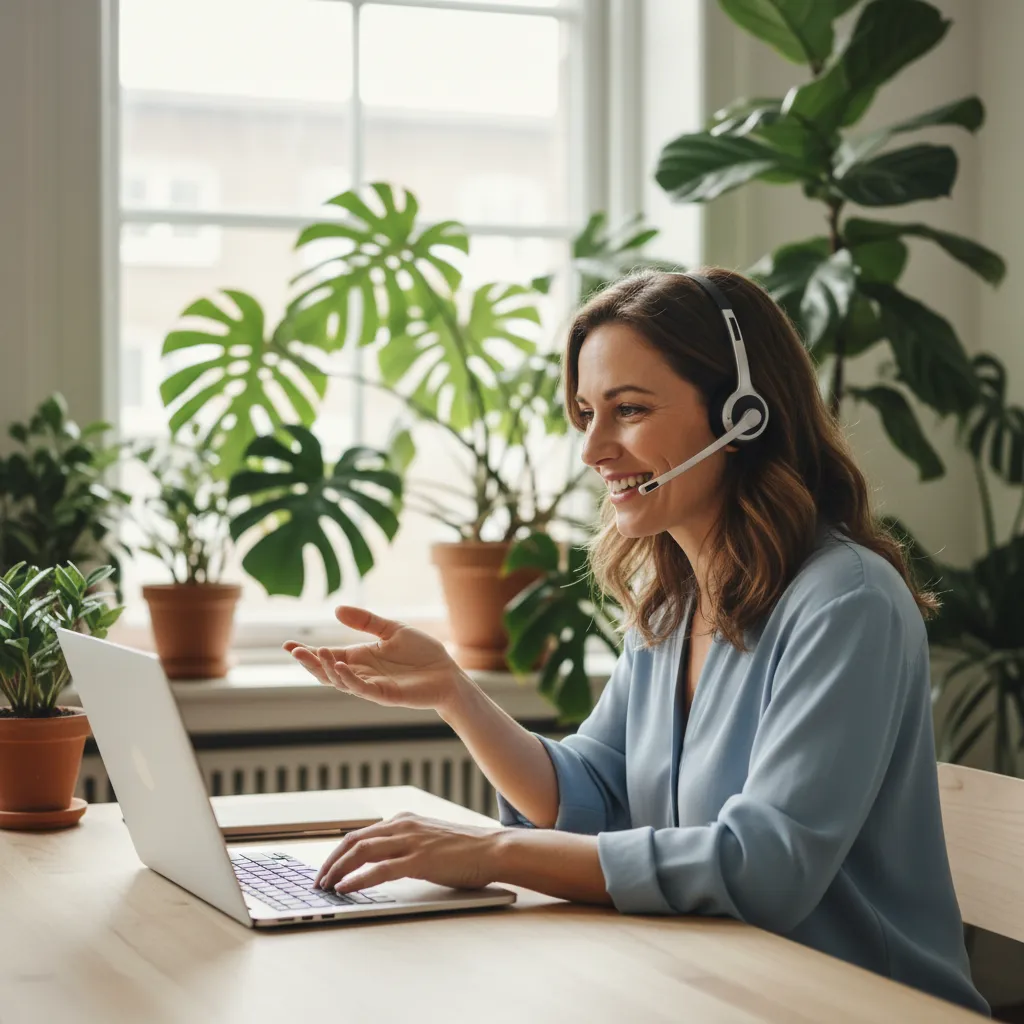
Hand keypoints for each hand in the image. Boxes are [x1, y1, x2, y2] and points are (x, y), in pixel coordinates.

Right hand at [284, 605, 468, 714]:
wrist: (447, 672)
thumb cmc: (423, 653)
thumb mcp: (393, 630)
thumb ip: (366, 621)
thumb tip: (336, 609)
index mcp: (361, 657)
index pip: (328, 655)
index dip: (308, 651)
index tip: (287, 644)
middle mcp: (362, 672)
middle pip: (328, 670)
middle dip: (310, 662)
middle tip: (294, 650)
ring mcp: (371, 685)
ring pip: (341, 680)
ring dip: (328, 668)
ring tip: (318, 653)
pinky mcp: (384, 695)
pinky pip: (361, 688)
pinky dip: (349, 679)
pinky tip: (341, 666)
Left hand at [313, 811, 504, 892]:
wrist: (493, 849)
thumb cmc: (466, 849)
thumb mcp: (430, 839)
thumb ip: (407, 844)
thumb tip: (384, 862)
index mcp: (404, 820)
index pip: (360, 834)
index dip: (338, 853)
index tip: (327, 869)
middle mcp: (403, 825)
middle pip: (354, 840)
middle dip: (331, 862)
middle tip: (319, 881)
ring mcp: (411, 841)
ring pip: (362, 851)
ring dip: (338, 870)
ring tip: (325, 886)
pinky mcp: (419, 860)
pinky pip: (379, 869)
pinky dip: (358, 879)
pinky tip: (345, 889)